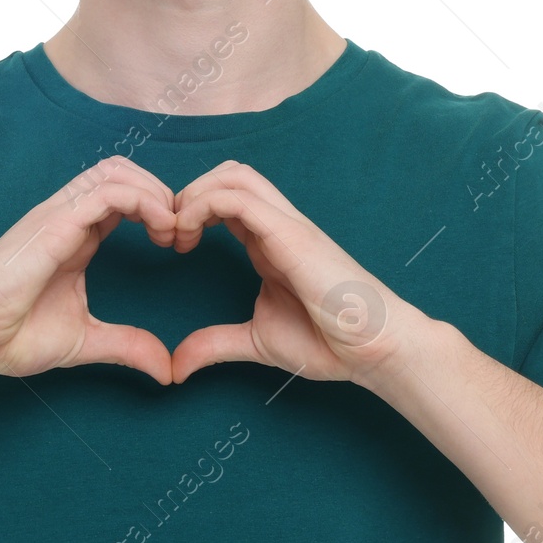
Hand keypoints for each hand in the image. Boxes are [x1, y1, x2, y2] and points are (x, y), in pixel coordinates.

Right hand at [0, 156, 177, 383]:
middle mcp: (68, 217)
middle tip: (181, 234)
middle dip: (162, 192)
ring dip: (155, 192)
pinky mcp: (53, 223)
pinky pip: (107, 192)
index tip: (179, 245)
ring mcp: (59, 215)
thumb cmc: (9, 335)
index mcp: (76, 236)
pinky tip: (160, 229)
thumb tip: (167, 370)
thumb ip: (127, 346)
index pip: (123, 196)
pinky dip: (142, 201)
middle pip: (124, 172)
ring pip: (117, 171)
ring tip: (171, 230)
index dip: (158, 210)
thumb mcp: (84, 341)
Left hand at [168, 160, 424, 385]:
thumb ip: (214, 345)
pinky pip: (239, 198)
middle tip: (169, 234)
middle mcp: (277, 225)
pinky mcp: (291, 233)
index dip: (190, 211)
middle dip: (189, 193)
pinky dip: (204, 206)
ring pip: (234, 176)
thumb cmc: (329, 342)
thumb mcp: (255, 342)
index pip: (226, 199)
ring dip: (194, 195)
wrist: (373, 348)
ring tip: (178, 234)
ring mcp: (286, 225)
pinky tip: (189, 237)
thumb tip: (175, 367)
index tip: (171, 246)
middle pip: (228, 174)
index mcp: (269, 242)